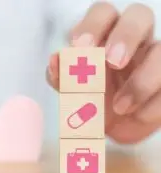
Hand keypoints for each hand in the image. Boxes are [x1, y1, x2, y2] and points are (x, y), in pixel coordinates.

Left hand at [47, 2, 159, 143]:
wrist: (113, 127)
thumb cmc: (91, 100)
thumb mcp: (73, 91)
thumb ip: (62, 76)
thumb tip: (54, 60)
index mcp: (105, 36)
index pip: (102, 13)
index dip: (92, 26)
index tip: (79, 47)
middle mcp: (133, 41)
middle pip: (139, 15)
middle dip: (126, 35)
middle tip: (112, 62)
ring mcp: (155, 58)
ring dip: (141, 80)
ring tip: (120, 107)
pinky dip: (154, 104)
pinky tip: (138, 116)